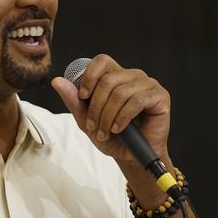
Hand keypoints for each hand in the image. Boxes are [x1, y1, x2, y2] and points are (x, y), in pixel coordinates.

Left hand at [51, 54, 170, 165]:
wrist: (131, 157)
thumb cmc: (112, 137)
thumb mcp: (87, 120)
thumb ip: (74, 101)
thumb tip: (57, 81)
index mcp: (116, 76)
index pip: (102, 61)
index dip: (89, 76)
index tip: (83, 97)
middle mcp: (133, 76)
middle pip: (108, 79)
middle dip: (96, 107)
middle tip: (93, 127)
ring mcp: (148, 85)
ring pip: (121, 92)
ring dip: (108, 116)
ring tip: (106, 132)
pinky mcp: (160, 97)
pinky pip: (137, 101)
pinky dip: (123, 117)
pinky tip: (118, 128)